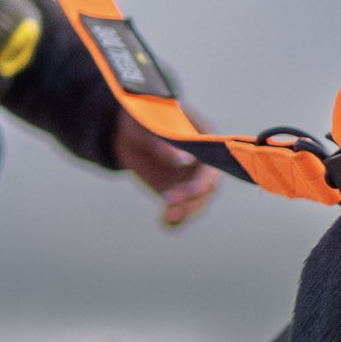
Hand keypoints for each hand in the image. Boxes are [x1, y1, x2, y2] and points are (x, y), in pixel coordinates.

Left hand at [115, 111, 220, 228]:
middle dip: (191, 199)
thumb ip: (165, 142)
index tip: (190, 190)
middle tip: (169, 201)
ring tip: (167, 217)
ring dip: (184, 212)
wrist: (128, 131)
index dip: (204, 181)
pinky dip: (174, 220)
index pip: (213, 168)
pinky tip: (165, 223)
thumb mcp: (148, 126)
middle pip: (206, 190)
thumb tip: (183, 159)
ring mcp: (190, 181)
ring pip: (195, 203)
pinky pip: (180, 210)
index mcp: (205, 144)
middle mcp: (203, 166)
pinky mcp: (178, 193)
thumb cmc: (142, 118)